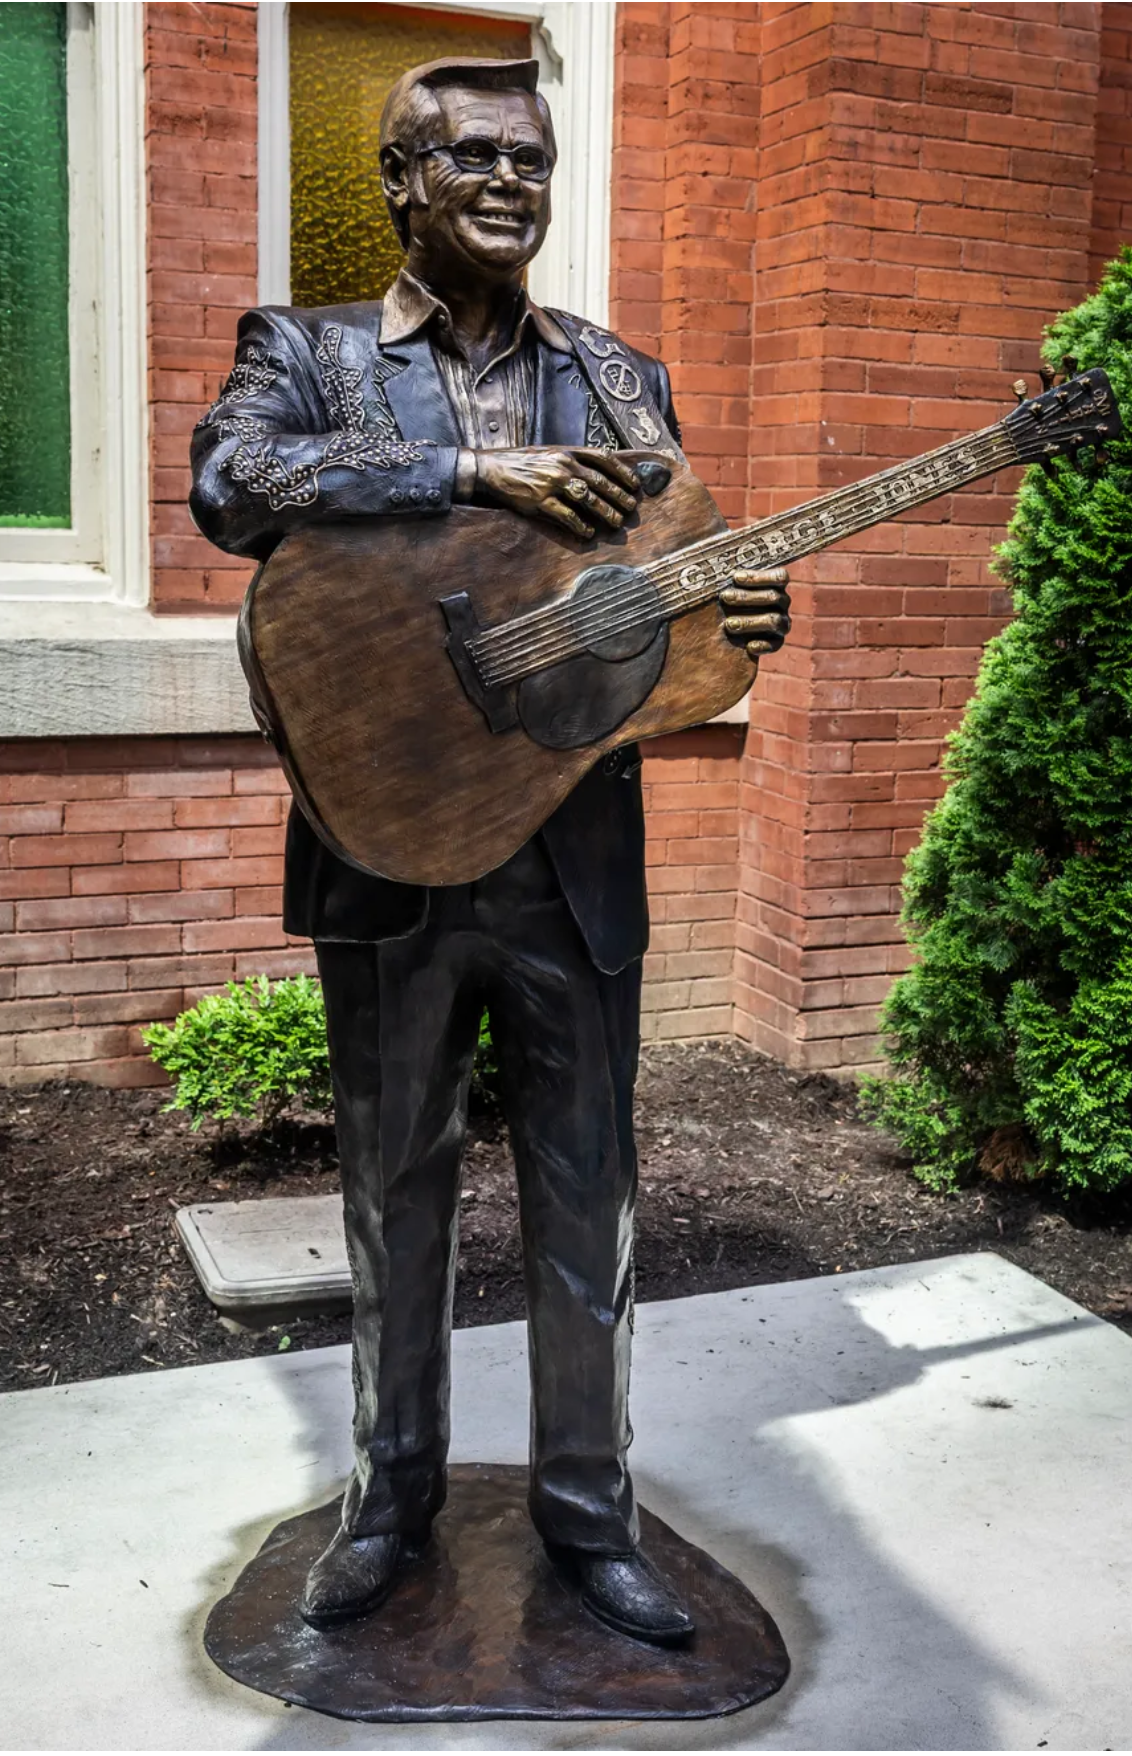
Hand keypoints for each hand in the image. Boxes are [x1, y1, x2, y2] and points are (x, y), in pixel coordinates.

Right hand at [464, 447, 640, 538]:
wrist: (491, 469)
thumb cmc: (521, 462)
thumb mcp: (548, 453)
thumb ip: (571, 460)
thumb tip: (595, 472)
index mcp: (566, 451)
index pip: (603, 458)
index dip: (622, 471)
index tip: (634, 484)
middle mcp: (562, 465)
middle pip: (600, 481)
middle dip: (619, 495)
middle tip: (630, 508)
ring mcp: (552, 483)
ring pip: (588, 499)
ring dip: (605, 513)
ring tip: (616, 523)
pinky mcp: (540, 501)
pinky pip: (567, 516)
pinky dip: (580, 526)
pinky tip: (588, 533)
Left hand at [719, 568, 790, 662]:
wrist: (725, 631)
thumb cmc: (725, 600)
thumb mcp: (726, 586)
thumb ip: (724, 577)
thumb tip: (704, 562)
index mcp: (775, 585)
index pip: (779, 576)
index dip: (759, 576)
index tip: (735, 577)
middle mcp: (782, 602)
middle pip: (773, 597)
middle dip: (747, 597)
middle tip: (725, 597)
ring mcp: (781, 622)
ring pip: (774, 620)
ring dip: (751, 621)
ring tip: (728, 624)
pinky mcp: (777, 641)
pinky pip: (775, 643)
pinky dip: (763, 645)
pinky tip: (748, 646)